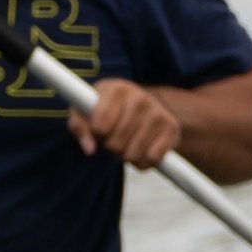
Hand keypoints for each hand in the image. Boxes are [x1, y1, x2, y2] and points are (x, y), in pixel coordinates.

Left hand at [68, 79, 182, 168]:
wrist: (141, 105)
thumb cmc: (105, 109)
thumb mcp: (85, 112)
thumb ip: (79, 127)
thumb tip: (90, 149)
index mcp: (117, 89)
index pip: (100, 124)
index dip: (97, 133)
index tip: (98, 129)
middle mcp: (141, 97)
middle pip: (115, 143)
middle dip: (110, 147)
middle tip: (113, 138)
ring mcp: (159, 112)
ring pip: (133, 154)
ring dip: (125, 156)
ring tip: (125, 143)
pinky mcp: (172, 128)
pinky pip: (152, 159)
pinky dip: (142, 162)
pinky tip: (140, 149)